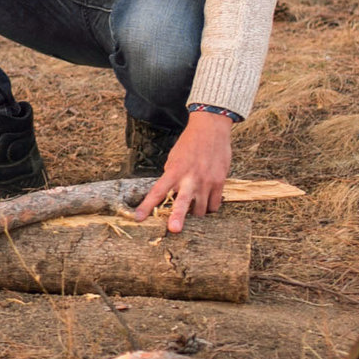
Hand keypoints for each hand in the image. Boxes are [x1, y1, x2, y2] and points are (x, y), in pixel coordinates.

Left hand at [133, 110, 233, 232]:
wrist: (210, 129)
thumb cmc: (189, 143)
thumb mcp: (173, 158)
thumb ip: (171, 176)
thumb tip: (169, 193)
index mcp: (174, 171)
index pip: (157, 191)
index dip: (147, 206)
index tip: (138, 218)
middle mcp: (190, 178)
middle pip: (182, 202)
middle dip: (178, 217)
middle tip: (173, 230)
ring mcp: (206, 181)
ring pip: (201, 210)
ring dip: (195, 214)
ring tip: (192, 211)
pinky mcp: (219, 182)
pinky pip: (214, 205)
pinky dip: (209, 207)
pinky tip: (206, 203)